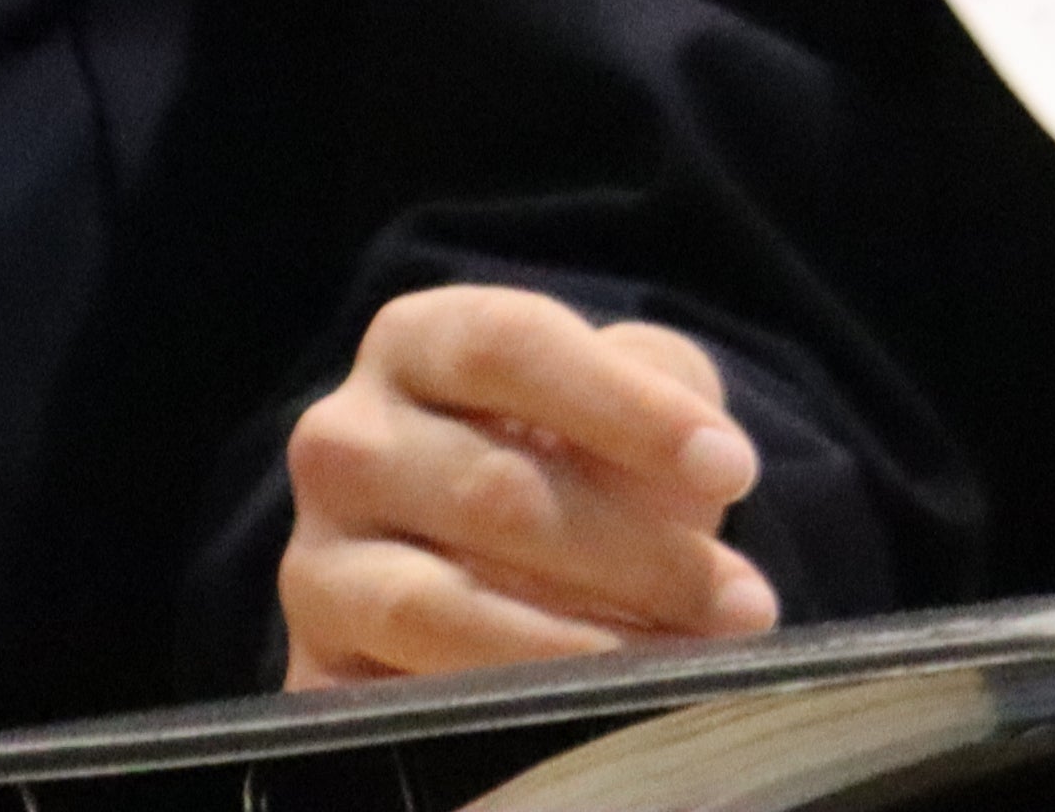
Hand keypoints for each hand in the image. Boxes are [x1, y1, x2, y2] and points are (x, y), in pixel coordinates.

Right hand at [280, 286, 781, 684]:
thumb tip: (705, 466)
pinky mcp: (312, 671)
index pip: (511, 347)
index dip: (629, 410)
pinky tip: (591, 711)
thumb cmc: (566, 447)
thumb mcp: (621, 391)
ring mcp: (314, 562)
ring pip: (438, 607)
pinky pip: (400, 703)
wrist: (473, 549)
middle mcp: (343, 442)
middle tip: (742, 600)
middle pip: (494, 491)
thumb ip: (661, 394)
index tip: (734, 469)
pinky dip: (503, 709)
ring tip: (685, 659)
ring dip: (579, 645)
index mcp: (415, 341)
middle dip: (639, 553)